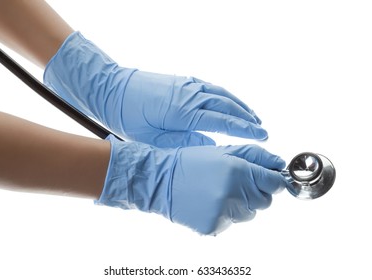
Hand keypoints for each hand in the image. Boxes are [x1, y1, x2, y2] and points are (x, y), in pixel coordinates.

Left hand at [44, 32, 267, 146]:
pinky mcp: (183, 81)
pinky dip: (224, 95)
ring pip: (221, 95)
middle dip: (247, 118)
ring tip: (252, 116)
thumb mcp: (155, 139)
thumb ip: (185, 143)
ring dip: (239, 105)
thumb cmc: (129, 118)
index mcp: (184, 113)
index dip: (244, 129)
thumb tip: (209, 144)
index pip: (222, 122)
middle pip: (227, 106)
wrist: (112, 90)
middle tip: (262, 129)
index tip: (260, 135)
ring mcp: (187, 85)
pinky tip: (230, 102)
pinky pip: (210, 87)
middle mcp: (190, 96)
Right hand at [96, 135, 287, 234]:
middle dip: (256, 192)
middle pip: (265, 201)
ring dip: (241, 205)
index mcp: (238, 171)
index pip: (275, 183)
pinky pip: (231, 223)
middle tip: (236, 183)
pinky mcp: (214, 227)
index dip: (273, 180)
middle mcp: (234, 194)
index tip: (270, 180)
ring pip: (249, 214)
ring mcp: (224, 213)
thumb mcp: (223, 151)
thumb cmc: (191, 162)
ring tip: (218, 193)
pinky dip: (225, 215)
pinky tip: (209, 204)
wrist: (160, 181)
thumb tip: (279, 164)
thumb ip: (255, 156)